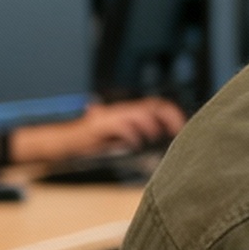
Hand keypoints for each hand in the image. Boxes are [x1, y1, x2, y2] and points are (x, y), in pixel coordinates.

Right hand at [10, 98, 183, 163]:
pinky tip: (136, 144)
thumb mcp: (120, 137)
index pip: (156, 105)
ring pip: (138, 113)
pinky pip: (120, 126)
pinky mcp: (98, 127)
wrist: (64, 142)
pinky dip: (132, 135)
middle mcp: (121, 110)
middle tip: (178, 132)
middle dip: (169, 117)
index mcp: (128, 111)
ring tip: (155, 137)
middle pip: (152, 105)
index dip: (172, 113)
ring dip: (151, 125)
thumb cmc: (93, 141)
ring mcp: (110, 116)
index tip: (183, 127)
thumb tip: (160, 139)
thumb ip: (138, 134)